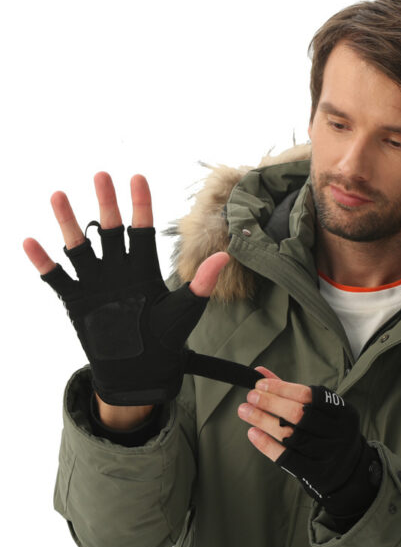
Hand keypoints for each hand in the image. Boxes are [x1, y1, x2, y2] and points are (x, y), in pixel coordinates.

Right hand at [23, 173, 234, 406]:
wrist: (141, 371)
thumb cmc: (166, 339)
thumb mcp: (185, 310)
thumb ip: (201, 283)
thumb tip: (224, 256)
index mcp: (144, 268)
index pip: (141, 229)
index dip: (140, 205)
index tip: (137, 177)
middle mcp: (118, 269)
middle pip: (109, 229)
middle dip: (106, 203)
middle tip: (101, 175)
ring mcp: (96, 283)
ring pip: (79, 246)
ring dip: (68, 222)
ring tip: (60, 195)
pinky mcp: (76, 300)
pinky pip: (56, 278)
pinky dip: (43, 262)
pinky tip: (30, 241)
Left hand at [238, 369, 380, 518]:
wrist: (349, 472)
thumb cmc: (329, 433)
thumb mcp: (321, 411)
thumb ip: (290, 391)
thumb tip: (260, 373)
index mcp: (342, 412)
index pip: (309, 395)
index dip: (282, 388)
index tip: (260, 384)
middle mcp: (338, 432)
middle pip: (299, 414)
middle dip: (271, 403)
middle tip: (251, 397)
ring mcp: (328, 454)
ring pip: (290, 436)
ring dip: (263, 421)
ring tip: (245, 411)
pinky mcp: (316, 473)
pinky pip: (288, 458)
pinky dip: (267, 445)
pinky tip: (253, 433)